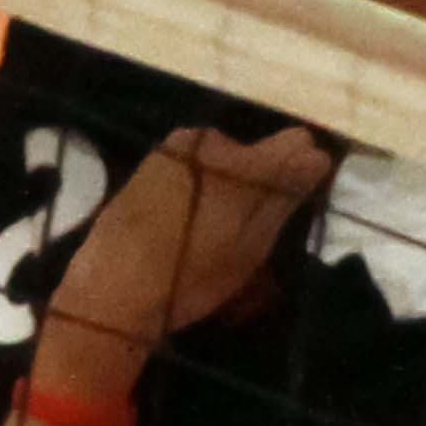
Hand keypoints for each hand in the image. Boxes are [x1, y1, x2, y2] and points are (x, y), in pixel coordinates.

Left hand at [54, 125, 337, 355]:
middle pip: (255, 153)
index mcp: (243, 160)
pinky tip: (183, 226)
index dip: (302, 169)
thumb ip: (284, 195)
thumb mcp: (251, 246)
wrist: (110, 285)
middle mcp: (208, 140)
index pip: (298, 142)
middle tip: (247, 231)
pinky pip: (191, 168)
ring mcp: (173, 148)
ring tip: (211, 234)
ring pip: (220, 161)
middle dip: (259, 183)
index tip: (293, 201)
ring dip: (224, 187)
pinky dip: (196, 190)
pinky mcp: (147, 164)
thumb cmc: (190, 275)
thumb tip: (315, 155)